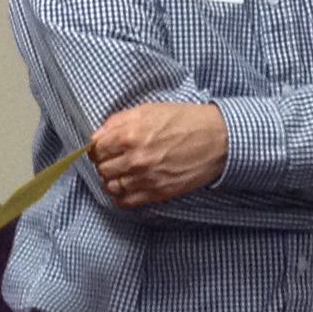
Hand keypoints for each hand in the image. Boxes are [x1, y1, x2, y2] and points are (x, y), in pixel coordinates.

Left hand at [91, 101, 226, 205]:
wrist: (217, 139)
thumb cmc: (185, 120)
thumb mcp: (149, 110)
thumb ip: (119, 121)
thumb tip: (97, 135)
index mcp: (130, 134)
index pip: (95, 149)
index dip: (97, 148)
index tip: (103, 148)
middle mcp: (135, 159)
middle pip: (102, 168)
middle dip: (104, 163)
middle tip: (114, 158)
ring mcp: (146, 178)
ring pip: (111, 186)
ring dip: (111, 180)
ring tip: (120, 172)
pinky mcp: (157, 193)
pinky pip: (126, 201)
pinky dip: (121, 196)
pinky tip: (126, 187)